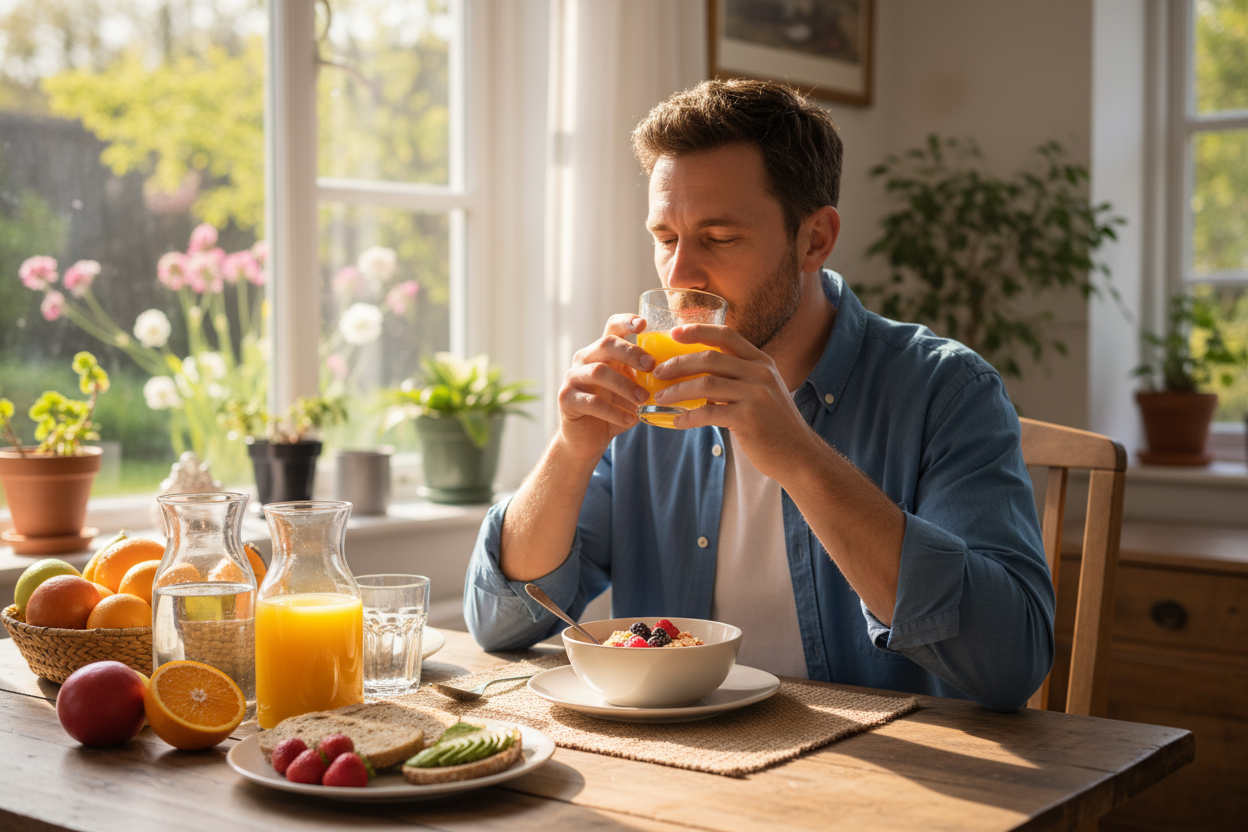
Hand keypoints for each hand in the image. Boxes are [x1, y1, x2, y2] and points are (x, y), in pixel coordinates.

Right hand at [556, 314, 656, 459]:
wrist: (586, 439)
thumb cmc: (613, 410)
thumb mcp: (632, 390)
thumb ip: (645, 379)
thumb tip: (676, 373)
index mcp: (602, 352)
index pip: (612, 327)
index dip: (626, 322)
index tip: (644, 324)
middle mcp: (584, 358)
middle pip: (606, 344)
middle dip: (631, 353)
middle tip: (651, 366)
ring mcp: (572, 377)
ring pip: (599, 371)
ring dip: (625, 385)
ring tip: (643, 399)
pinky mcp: (566, 398)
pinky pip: (591, 401)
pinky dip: (614, 411)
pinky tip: (629, 420)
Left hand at [653, 323, 814, 479]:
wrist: (798, 455)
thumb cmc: (773, 425)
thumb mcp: (761, 391)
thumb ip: (737, 379)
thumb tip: (697, 376)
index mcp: (762, 362)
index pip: (727, 335)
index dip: (698, 331)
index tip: (674, 333)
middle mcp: (760, 373)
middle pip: (710, 358)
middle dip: (678, 364)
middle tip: (658, 373)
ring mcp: (756, 394)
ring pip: (706, 383)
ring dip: (677, 391)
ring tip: (661, 398)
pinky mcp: (749, 418)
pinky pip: (709, 412)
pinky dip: (688, 417)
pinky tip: (677, 422)